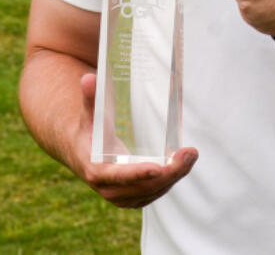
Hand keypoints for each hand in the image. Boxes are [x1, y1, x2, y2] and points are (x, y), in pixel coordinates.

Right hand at [74, 73, 196, 208]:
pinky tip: (184, 164)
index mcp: (96, 171)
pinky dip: (171, 179)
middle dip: (169, 173)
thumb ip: (90, 98)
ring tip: (191, 155)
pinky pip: (156, 192)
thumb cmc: (88, 131)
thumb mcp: (89, 115)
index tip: (158, 168)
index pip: (119, 177)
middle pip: (144, 186)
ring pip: (154, 191)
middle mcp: (110, 189)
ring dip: (175, 175)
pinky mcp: (133, 197)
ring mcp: (122, 197)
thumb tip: (89, 77)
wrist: (82, 154)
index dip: (138, 174)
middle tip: (189, 153)